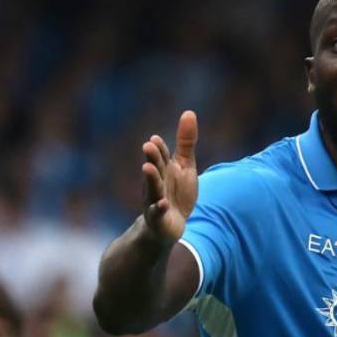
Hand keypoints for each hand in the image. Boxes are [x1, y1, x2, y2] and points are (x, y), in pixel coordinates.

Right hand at [140, 110, 199, 243]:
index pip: (161, 156)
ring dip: (151, 178)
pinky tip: (162, 203)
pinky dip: (159, 208)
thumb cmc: (176, 191)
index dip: (159, 148)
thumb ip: (186, 141)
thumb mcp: (184, 165)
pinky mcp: (158, 217)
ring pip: (153, 189)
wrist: (169, 224)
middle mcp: (157, 182)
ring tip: (147, 167)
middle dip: (152, 157)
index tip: (155, 139)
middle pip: (155, 168)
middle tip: (148, 145)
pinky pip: (157, 212)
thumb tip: (189, 112)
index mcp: (163, 169)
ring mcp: (155, 200)